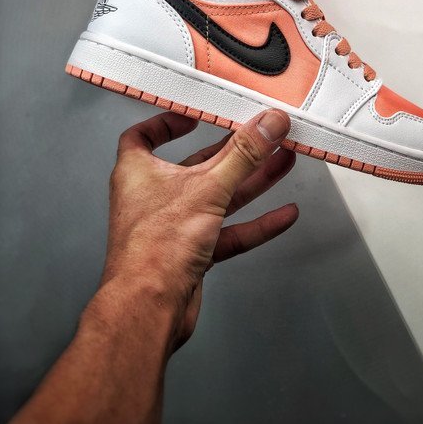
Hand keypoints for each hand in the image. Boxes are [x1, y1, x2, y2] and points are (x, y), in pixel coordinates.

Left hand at [99, 109, 297, 348]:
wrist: (149, 309)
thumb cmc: (155, 249)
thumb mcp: (207, 187)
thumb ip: (243, 154)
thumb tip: (268, 124)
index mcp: (139, 172)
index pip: (143, 136)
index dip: (166, 122)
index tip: (194, 114)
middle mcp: (154, 196)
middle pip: (198, 165)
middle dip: (235, 152)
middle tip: (264, 136)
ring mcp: (175, 226)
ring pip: (219, 197)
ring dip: (252, 182)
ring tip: (283, 162)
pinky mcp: (193, 253)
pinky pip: (229, 231)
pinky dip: (256, 223)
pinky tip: (282, 215)